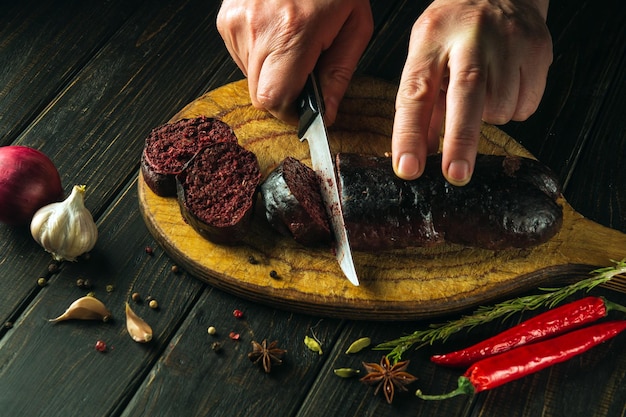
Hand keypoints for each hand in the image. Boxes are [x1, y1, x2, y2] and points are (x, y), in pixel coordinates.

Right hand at [217, 0, 372, 124]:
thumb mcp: (354, 26)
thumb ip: (339, 75)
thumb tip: (326, 113)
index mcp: (294, 33)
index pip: (274, 100)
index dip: (291, 113)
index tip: (305, 110)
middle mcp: (258, 28)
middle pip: (259, 95)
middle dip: (283, 96)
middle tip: (304, 77)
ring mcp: (236, 22)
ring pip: (249, 78)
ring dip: (271, 74)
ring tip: (292, 46)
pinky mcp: (226, 19)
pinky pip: (240, 58)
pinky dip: (259, 56)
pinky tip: (276, 35)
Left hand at [392, 0, 551, 184]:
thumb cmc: (454, 29)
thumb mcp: (426, 55)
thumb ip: (422, 104)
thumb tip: (418, 155)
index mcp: (432, 38)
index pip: (416, 91)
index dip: (410, 134)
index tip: (408, 168)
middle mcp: (470, 35)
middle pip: (467, 94)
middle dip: (461, 141)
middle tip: (456, 175)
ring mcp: (509, 40)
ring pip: (500, 108)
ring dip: (488, 117)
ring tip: (482, 91)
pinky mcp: (538, 49)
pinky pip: (526, 106)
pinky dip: (513, 109)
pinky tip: (505, 85)